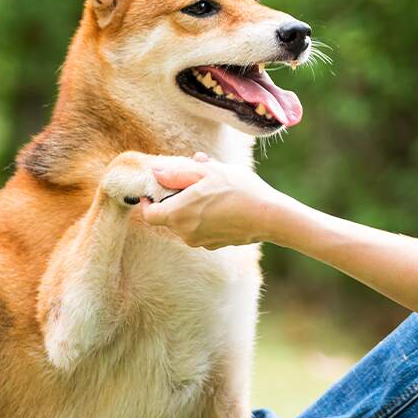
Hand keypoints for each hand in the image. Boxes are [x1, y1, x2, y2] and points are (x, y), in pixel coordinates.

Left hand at [138, 152, 284, 248]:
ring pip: (185, 223)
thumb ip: (178, 173)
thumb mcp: (207, 172)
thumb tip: (156, 172)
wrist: (269, 216)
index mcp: (178, 214)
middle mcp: (185, 232)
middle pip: (168, 217)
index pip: (149, 214)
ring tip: (212, 190)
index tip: (155, 190)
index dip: (148, 202)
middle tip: (192, 182)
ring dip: (191, 208)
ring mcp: (200, 241)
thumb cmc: (238, 190)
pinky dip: (204, 218)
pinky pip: (200, 230)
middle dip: (175, 200)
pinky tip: (223, 205)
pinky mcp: (214, 245)